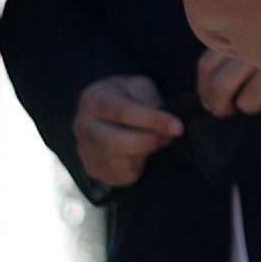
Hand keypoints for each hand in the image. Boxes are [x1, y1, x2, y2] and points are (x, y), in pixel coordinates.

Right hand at [66, 73, 183, 189]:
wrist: (106, 115)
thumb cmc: (126, 97)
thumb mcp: (138, 86)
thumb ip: (148, 98)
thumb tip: (163, 120)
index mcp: (92, 99)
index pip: (122, 112)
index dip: (153, 121)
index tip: (178, 127)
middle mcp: (82, 126)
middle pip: (115, 142)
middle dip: (148, 142)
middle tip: (169, 138)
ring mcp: (84, 150)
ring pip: (120, 162)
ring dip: (146, 154)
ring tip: (157, 141)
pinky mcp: (93, 169)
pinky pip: (122, 175)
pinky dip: (139, 166)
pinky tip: (142, 153)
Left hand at [193, 41, 260, 119]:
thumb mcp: (255, 29)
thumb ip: (232, 49)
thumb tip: (210, 96)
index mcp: (239, 34)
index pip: (206, 68)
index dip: (204, 91)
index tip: (210, 100)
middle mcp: (253, 48)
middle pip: (221, 88)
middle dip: (220, 107)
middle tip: (226, 111)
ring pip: (247, 103)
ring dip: (251, 106)